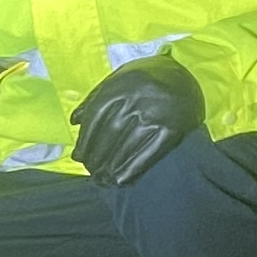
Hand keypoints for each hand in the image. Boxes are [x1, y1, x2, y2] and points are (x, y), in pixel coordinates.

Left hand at [71, 55, 204, 185]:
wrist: (182, 76)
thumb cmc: (142, 82)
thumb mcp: (117, 81)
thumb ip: (95, 99)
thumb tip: (74, 122)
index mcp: (121, 86)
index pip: (97, 116)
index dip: (86, 140)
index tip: (78, 157)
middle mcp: (138, 99)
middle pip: (111, 132)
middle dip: (98, 156)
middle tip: (91, 172)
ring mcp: (157, 113)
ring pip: (129, 144)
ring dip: (113, 165)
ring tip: (103, 179)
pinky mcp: (174, 128)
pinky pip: (151, 152)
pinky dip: (134, 167)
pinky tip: (122, 179)